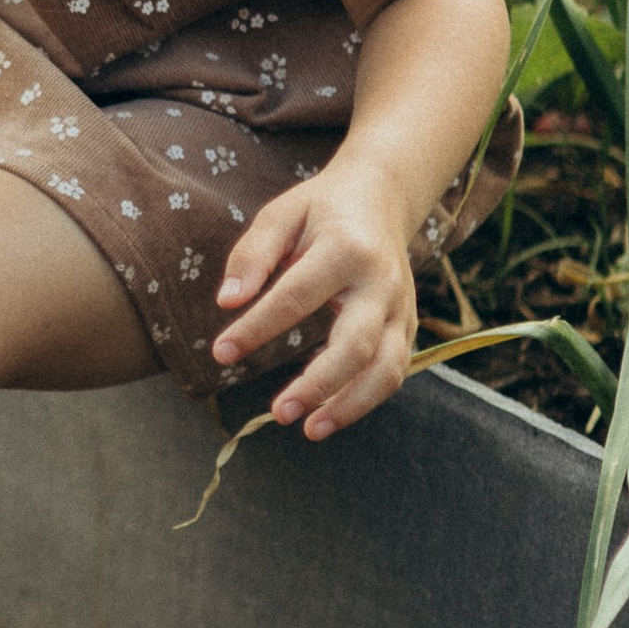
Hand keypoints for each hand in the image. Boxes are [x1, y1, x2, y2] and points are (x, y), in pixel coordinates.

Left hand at [210, 162, 417, 439]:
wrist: (381, 198)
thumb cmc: (320, 210)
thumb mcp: (281, 215)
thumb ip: (252, 255)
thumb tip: (227, 301)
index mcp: (346, 248)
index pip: (297, 296)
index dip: (257, 328)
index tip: (221, 352)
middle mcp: (381, 283)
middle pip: (356, 344)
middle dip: (318, 384)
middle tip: (279, 414)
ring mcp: (401, 307)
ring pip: (386, 368)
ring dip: (350, 406)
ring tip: (310, 430)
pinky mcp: (407, 326)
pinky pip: (393, 371)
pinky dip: (364, 400)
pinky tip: (329, 416)